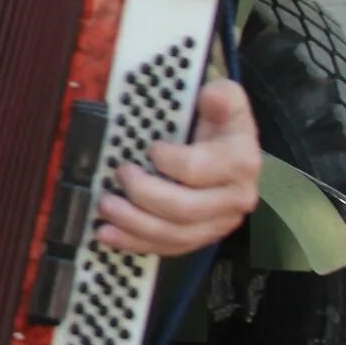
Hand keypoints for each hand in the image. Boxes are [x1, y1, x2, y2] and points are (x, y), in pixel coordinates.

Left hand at [94, 79, 262, 255]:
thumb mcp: (226, 101)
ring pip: (175, 235)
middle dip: (143, 194)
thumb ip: (223, 97)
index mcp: (240, 162)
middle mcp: (234, 198)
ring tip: (106, 205)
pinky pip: (169, 249)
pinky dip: (135, 243)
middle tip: (120, 173)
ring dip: (133, 224)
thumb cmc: (221, 125)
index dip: (167, 161)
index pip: (197, 170)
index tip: (151, 149)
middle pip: (183, 209)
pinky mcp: (201, 236)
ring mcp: (218, 223)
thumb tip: (213, 96)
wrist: (232, 151)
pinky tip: (108, 235)